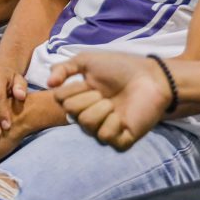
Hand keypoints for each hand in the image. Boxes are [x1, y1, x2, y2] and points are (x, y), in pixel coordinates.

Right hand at [48, 52, 171, 150]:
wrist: (151, 78)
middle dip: (88, 98)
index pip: (60, 99)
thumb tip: (48, 83)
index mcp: (80, 96)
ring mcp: (104, 126)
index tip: (88, 81)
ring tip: (114, 103)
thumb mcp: (87, 60)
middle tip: (104, 92)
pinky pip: (106, 137)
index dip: (72, 89)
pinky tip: (122, 116)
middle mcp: (89, 113)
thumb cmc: (120, 67)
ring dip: (101, 109)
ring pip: (87, 125)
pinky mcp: (121, 138)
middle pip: (71, 112)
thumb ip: (63, 68)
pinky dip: (113, 124)